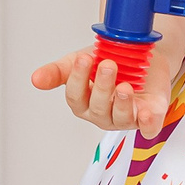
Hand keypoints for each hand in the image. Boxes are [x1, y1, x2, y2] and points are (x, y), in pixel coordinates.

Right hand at [31, 43, 174, 133]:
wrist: (140, 56)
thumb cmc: (108, 62)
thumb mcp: (78, 62)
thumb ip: (57, 72)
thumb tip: (35, 79)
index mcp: (84, 103)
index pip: (76, 97)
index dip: (78, 79)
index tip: (83, 59)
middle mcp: (103, 114)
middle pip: (98, 107)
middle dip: (102, 86)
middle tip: (108, 65)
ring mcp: (126, 118)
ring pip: (121, 118)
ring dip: (122, 102)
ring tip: (124, 85)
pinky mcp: (150, 117)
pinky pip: (149, 128)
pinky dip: (149, 123)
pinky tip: (147, 113)